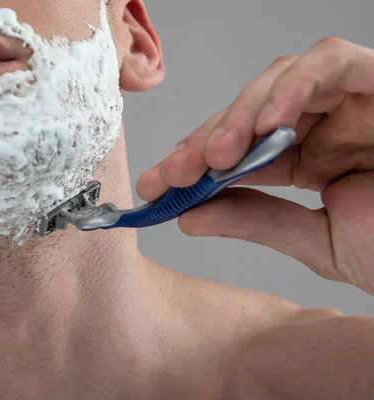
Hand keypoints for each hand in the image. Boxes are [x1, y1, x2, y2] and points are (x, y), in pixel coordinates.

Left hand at [136, 37, 373, 294]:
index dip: (192, 163)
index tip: (154, 186)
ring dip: (242, 113)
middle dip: (205, 140)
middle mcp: (323, 124)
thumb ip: (255, 219)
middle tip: (172, 172)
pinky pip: (333, 62)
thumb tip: (188, 216)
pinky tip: (268, 127)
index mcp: (306, 159)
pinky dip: (295, 86)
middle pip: (247, 111)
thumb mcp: (320, 241)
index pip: (235, 150)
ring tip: (217, 155)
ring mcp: (352, 101)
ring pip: (279, 78)